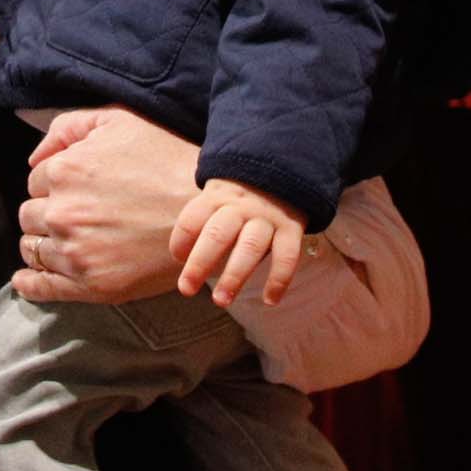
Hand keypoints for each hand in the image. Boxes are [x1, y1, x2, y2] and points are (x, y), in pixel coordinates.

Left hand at [11, 107, 205, 306]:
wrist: (208, 213)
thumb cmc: (168, 161)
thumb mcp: (120, 122)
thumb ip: (69, 127)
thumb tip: (35, 157)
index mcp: (64, 171)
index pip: (36, 182)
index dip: (55, 185)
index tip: (77, 190)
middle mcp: (62, 212)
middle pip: (30, 216)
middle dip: (47, 213)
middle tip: (74, 214)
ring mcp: (75, 252)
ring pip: (34, 248)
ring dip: (42, 243)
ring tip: (63, 241)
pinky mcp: (90, 285)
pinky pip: (43, 287)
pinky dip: (29, 283)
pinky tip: (25, 279)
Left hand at [172, 178, 306, 307]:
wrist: (284, 170)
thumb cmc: (239, 197)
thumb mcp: (218, 197)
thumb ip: (202, 223)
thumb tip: (182, 258)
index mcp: (216, 198)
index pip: (192, 219)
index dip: (181, 240)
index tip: (178, 258)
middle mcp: (241, 207)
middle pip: (217, 235)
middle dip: (199, 264)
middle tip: (186, 289)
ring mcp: (267, 217)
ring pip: (250, 247)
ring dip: (234, 276)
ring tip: (221, 301)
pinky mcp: (292, 227)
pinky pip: (287, 255)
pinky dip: (279, 279)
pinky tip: (270, 300)